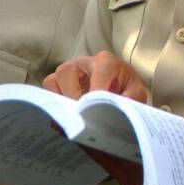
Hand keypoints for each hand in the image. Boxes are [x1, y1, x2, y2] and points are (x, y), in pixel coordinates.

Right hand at [42, 51, 146, 184]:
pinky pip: (47, 95)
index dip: (97, 88)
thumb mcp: (136, 95)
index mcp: (106, 62)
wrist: (120, 93)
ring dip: (58, 101)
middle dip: (71, 93)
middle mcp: (83, 64)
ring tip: (70, 119)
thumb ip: (130, 100)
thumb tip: (117, 108)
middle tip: (78, 114)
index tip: (96, 106)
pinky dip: (53, 108)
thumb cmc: (126, 90)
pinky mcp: (58, 87)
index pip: (100, 69)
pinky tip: (64, 122)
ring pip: (52, 81)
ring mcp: (68, 75)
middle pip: (67, 70)